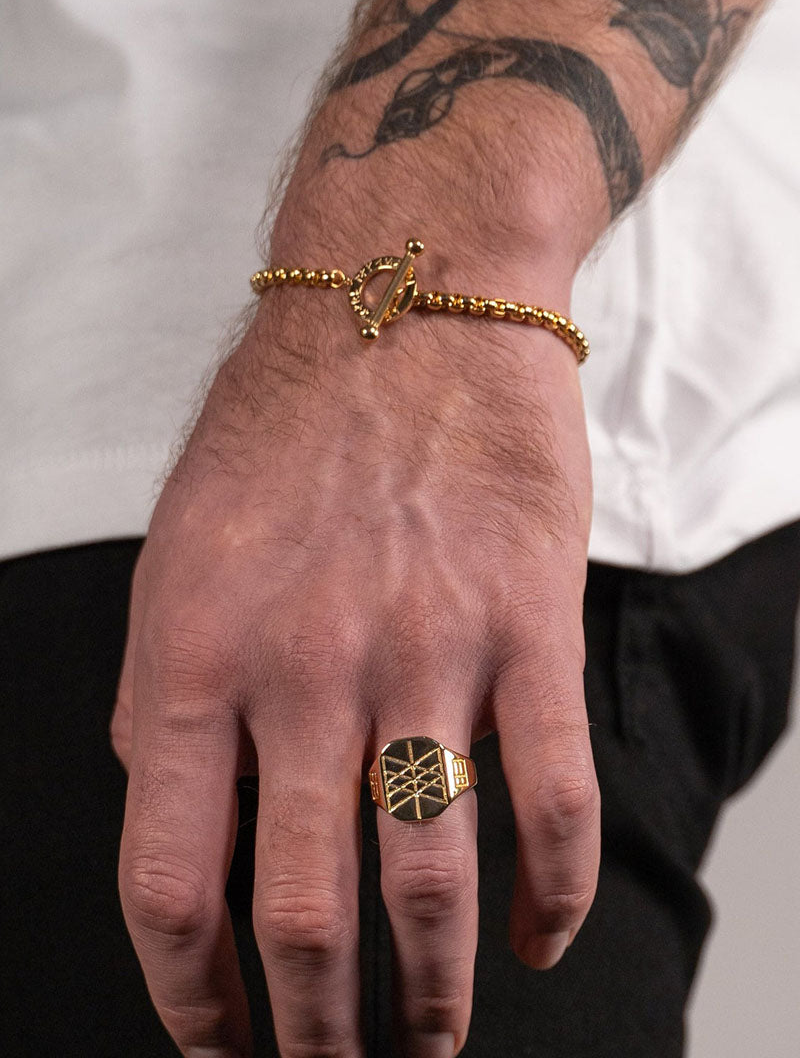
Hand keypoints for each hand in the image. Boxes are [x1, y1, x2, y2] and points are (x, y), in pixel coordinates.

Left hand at [111, 278, 598, 1057]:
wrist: (405, 305)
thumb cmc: (285, 433)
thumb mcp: (177, 558)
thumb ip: (164, 697)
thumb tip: (182, 826)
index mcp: (191, 656)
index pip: (170, 884)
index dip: (189, 1002)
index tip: (218, 1047)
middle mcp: (302, 668)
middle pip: (302, 915)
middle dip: (314, 1034)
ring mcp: (423, 648)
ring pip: (431, 882)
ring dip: (436, 995)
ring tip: (436, 1041)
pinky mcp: (528, 621)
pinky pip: (554, 798)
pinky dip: (555, 896)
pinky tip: (545, 938)